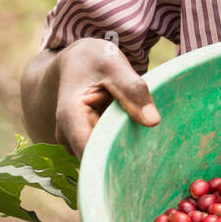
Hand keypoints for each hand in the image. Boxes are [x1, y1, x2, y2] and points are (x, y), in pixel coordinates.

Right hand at [54, 37, 159, 156]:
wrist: (76, 60)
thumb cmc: (94, 59)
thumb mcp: (114, 65)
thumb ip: (132, 90)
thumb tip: (153, 122)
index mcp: (70, 117)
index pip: (91, 155)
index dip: (113, 162)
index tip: (140, 162)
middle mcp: (67, 136)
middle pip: (98, 159)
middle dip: (122, 154)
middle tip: (149, 141)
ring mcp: (74, 141)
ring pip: (102, 156)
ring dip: (121, 147)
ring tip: (137, 126)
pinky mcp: (85, 142)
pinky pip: (104, 150)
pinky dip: (119, 142)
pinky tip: (130, 128)